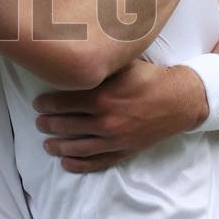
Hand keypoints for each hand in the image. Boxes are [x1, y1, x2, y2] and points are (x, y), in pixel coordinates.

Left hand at [33, 60, 207, 172]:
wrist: (180, 101)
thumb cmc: (150, 78)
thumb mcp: (124, 65)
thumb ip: (99, 64)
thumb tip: (76, 54)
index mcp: (102, 98)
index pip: (63, 103)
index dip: (46, 104)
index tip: (38, 104)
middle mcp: (105, 121)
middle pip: (66, 125)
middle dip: (48, 124)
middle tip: (39, 122)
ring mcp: (114, 139)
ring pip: (77, 147)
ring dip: (58, 146)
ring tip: (47, 143)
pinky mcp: (123, 150)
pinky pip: (97, 162)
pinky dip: (79, 164)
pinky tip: (66, 163)